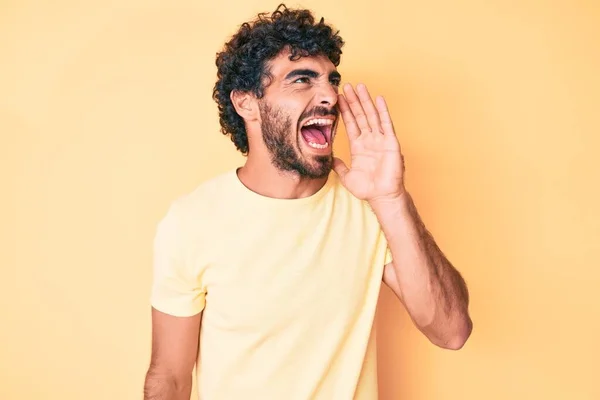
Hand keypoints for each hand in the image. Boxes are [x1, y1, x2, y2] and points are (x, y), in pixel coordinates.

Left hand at [334, 83, 405, 202]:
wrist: (382, 197)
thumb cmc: (367, 189)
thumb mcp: (346, 176)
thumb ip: (338, 166)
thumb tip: (329, 159)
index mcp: (359, 146)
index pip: (350, 124)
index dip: (344, 111)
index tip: (338, 98)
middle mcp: (369, 140)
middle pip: (360, 115)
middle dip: (353, 101)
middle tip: (346, 86)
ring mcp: (380, 140)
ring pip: (371, 115)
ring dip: (365, 101)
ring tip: (359, 86)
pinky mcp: (390, 142)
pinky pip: (386, 124)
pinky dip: (383, 111)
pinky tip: (378, 98)